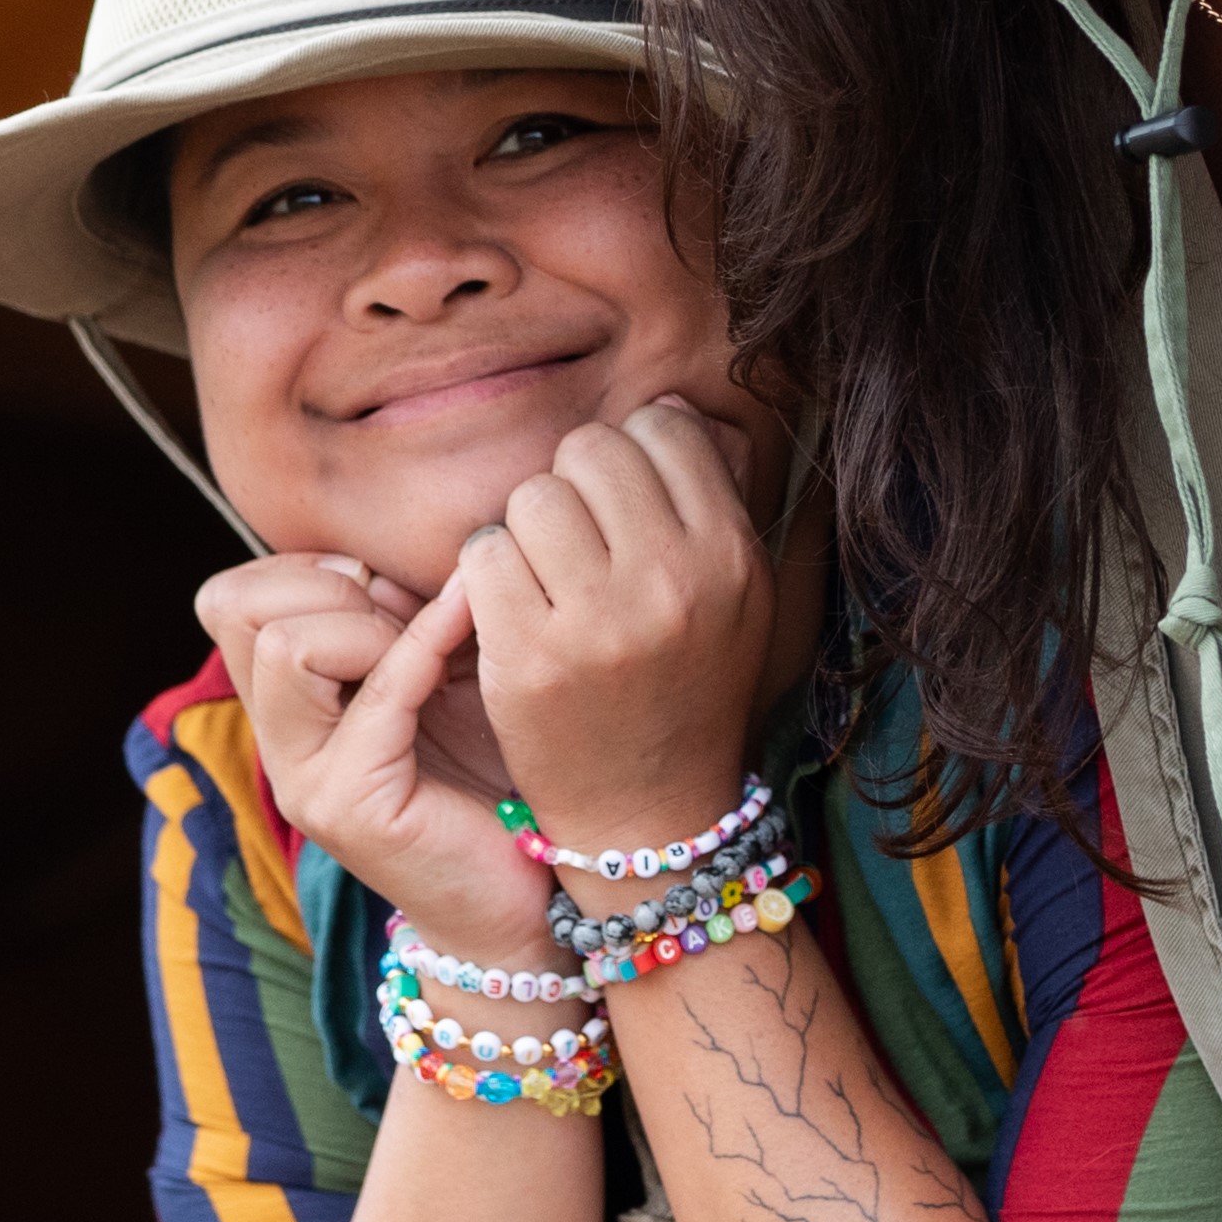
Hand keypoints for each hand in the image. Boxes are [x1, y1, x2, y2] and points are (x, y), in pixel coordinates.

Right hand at [190, 552, 548, 949]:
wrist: (526, 895)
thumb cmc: (492, 777)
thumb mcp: (436, 674)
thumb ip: (400, 618)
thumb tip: (410, 545)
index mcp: (282, 711)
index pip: (229, 598)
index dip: (304, 570)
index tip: (383, 590)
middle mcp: (275, 745)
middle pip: (235, 607)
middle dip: (329, 587)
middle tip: (402, 617)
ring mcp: (303, 780)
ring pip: (284, 642)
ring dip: (368, 622)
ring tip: (430, 648)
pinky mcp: (349, 807)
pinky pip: (377, 691)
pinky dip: (427, 640)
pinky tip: (469, 621)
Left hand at [460, 402, 776, 871]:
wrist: (649, 813)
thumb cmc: (685, 687)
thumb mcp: (738, 597)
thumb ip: (711, 501)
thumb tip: (661, 407)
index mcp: (731, 556)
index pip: (662, 429)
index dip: (631, 456)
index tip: (624, 507)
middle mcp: (673, 582)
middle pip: (589, 450)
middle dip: (573, 485)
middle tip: (576, 543)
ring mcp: (600, 622)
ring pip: (531, 494)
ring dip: (525, 527)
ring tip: (544, 575)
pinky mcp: (530, 657)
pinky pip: (483, 552)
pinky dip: (487, 573)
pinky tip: (511, 608)